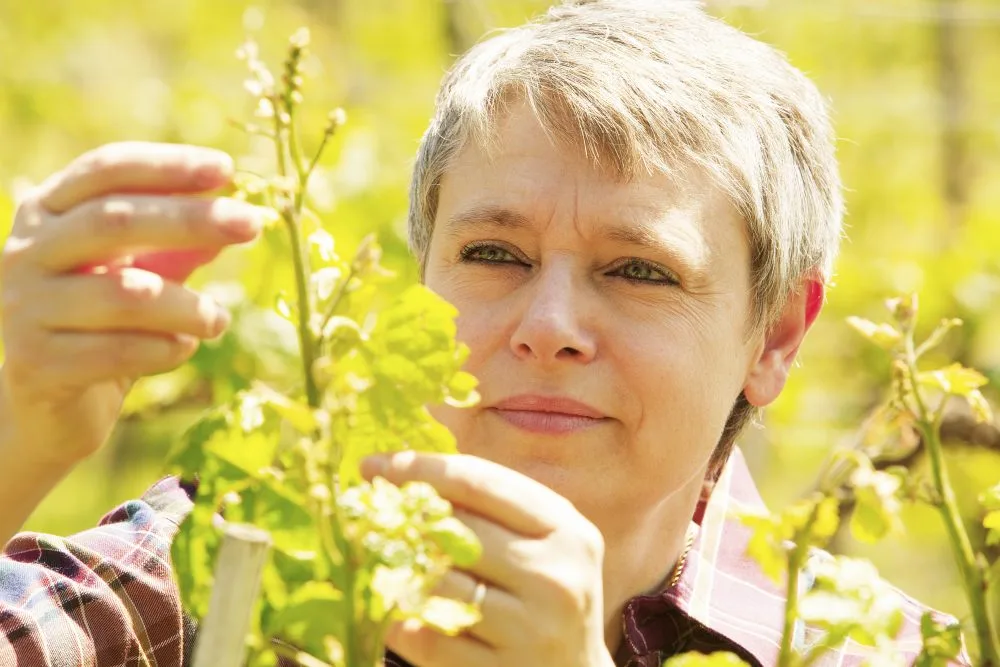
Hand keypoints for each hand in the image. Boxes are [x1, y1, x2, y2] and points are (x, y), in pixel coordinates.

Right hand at [0, 141, 266, 466]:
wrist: (46, 411)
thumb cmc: (102, 327)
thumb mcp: (141, 276)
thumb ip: (178, 246)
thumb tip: (238, 213)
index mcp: (47, 213)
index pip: (105, 169)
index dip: (166, 165)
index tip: (227, 170)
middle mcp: (24, 252)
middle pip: (114, 221)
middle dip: (190, 219)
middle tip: (252, 224)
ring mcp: (24, 308)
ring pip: (124, 294)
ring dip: (187, 304)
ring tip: (219, 319)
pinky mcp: (37, 365)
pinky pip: (118, 350)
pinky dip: (165, 348)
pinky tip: (185, 348)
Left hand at [361, 452, 615, 666]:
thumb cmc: (544, 592)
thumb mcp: (540, 541)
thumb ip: (491, 505)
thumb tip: (404, 467)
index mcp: (566, 529)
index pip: (481, 482)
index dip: (422, 468)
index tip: (376, 463)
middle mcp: (555, 574)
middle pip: (456, 528)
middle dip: (403, 516)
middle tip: (365, 509)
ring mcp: (533, 628)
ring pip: (439, 583)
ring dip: (399, 569)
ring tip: (378, 559)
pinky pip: (432, 640)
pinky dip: (403, 625)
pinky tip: (395, 615)